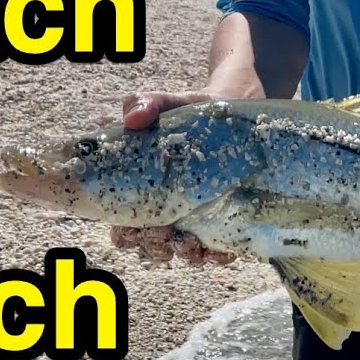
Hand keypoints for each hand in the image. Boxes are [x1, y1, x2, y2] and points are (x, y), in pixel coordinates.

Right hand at [107, 90, 238, 265]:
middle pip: (152, 245)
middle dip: (156, 246)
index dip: (124, 232)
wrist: (236, 112)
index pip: (123, 224)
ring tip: (194, 245)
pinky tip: (224, 250)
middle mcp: (168, 211)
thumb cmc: (192, 112)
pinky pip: (220, 248)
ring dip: (187, 254)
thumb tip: (134, 118)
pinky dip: (219, 254)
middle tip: (167, 235)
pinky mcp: (227, 221)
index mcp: (144, 190)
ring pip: (185, 252)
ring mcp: (198, 219)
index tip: (133, 228)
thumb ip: (146, 104)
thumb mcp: (168, 104)